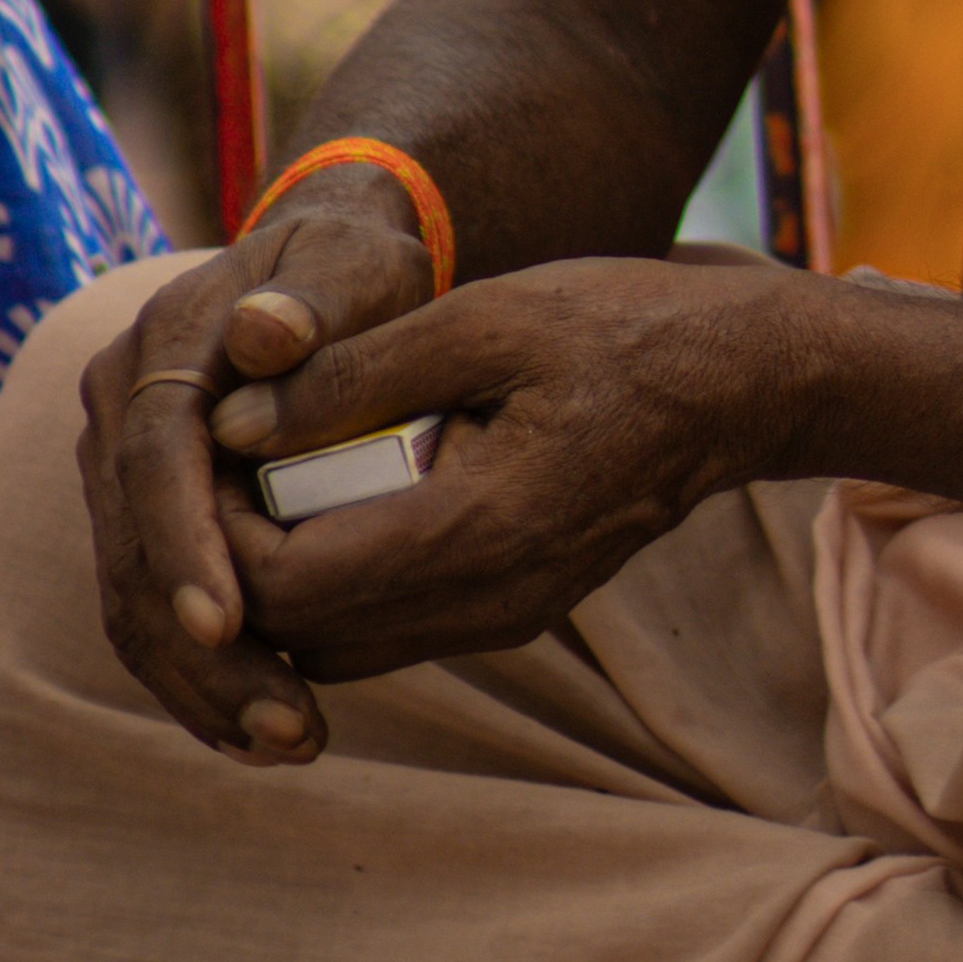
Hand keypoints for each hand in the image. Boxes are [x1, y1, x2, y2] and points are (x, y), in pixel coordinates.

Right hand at [79, 191, 440, 759]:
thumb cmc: (351, 269)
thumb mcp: (355, 264)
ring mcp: (116, 468)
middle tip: (289, 724)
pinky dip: (195, 677)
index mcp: (160, 346)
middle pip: (133, 547)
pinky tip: (257, 731)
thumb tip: (264, 333)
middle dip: (201, 650)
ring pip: (130, 598)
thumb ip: (319, 300)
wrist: (315, 273)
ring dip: (200, 684)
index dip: (183, 541)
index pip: (154, 454)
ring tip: (289, 743)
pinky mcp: (137, 517)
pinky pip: (147, 609)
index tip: (228, 624)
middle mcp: (116, 409)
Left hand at [206, 256, 803, 745]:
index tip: (222, 447)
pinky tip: (348, 490)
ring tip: (285, 473)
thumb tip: (233, 417)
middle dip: (245, 565)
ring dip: (292, 581)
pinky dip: (345, 580)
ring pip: (343, 644)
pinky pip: (393, 626)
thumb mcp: (487, 317)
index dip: (226, 533)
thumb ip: (356, 372)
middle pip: (304, 634)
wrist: (740, 383)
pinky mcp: (515, 610)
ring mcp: (505, 617)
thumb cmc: (620, 328)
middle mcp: (488, 603)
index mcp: (478, 529)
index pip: (291, 587)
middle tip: (237, 463)